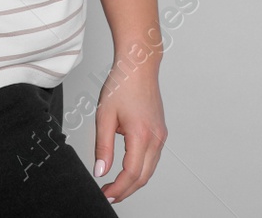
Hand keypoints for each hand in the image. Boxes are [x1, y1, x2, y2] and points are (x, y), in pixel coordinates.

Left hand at [93, 60, 166, 204]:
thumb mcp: (104, 116)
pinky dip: (140, 169)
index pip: (131, 174)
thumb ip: (103, 147)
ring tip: (115, 186)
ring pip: (150, 169)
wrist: (139, 66)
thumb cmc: (122, 85)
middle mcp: (156, 138)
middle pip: (143, 177)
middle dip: (126, 190)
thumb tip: (101, 171)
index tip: (105, 194)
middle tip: (108, 195)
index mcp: (141, 135)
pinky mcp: (160, 132)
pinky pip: (152, 158)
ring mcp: (160, 135)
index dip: (118, 189)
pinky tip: (127, 169)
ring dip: (134, 181)